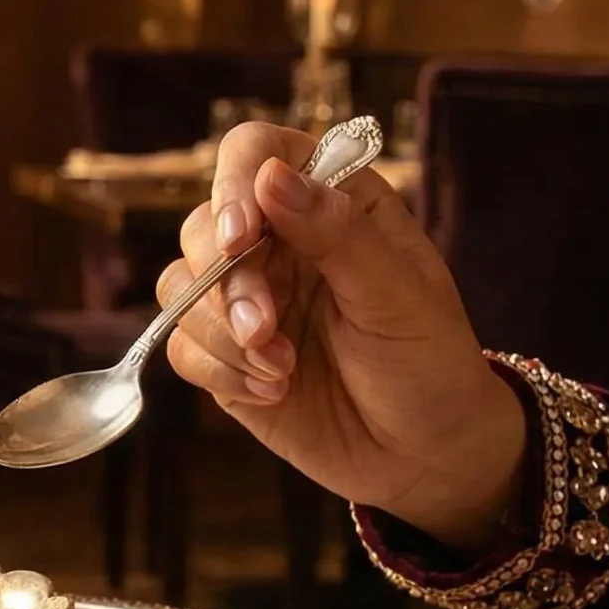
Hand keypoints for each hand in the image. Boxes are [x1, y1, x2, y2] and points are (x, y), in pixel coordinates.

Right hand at [158, 122, 527, 551]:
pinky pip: (180, 347)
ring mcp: (245, 298)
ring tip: (281, 370)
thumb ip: (336, 232)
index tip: (240, 238)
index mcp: (330, 202)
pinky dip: (218, 371)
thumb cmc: (428, 362)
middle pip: (204, 226)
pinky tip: (272, 391)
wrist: (425, 455)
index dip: (234, 184)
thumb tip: (271, 175)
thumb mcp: (398, 295)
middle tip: (265, 329)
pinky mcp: (222, 355)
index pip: (256, 153)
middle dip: (226, 282)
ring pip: (179, 287)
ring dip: (220, 333)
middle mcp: (278, 240)